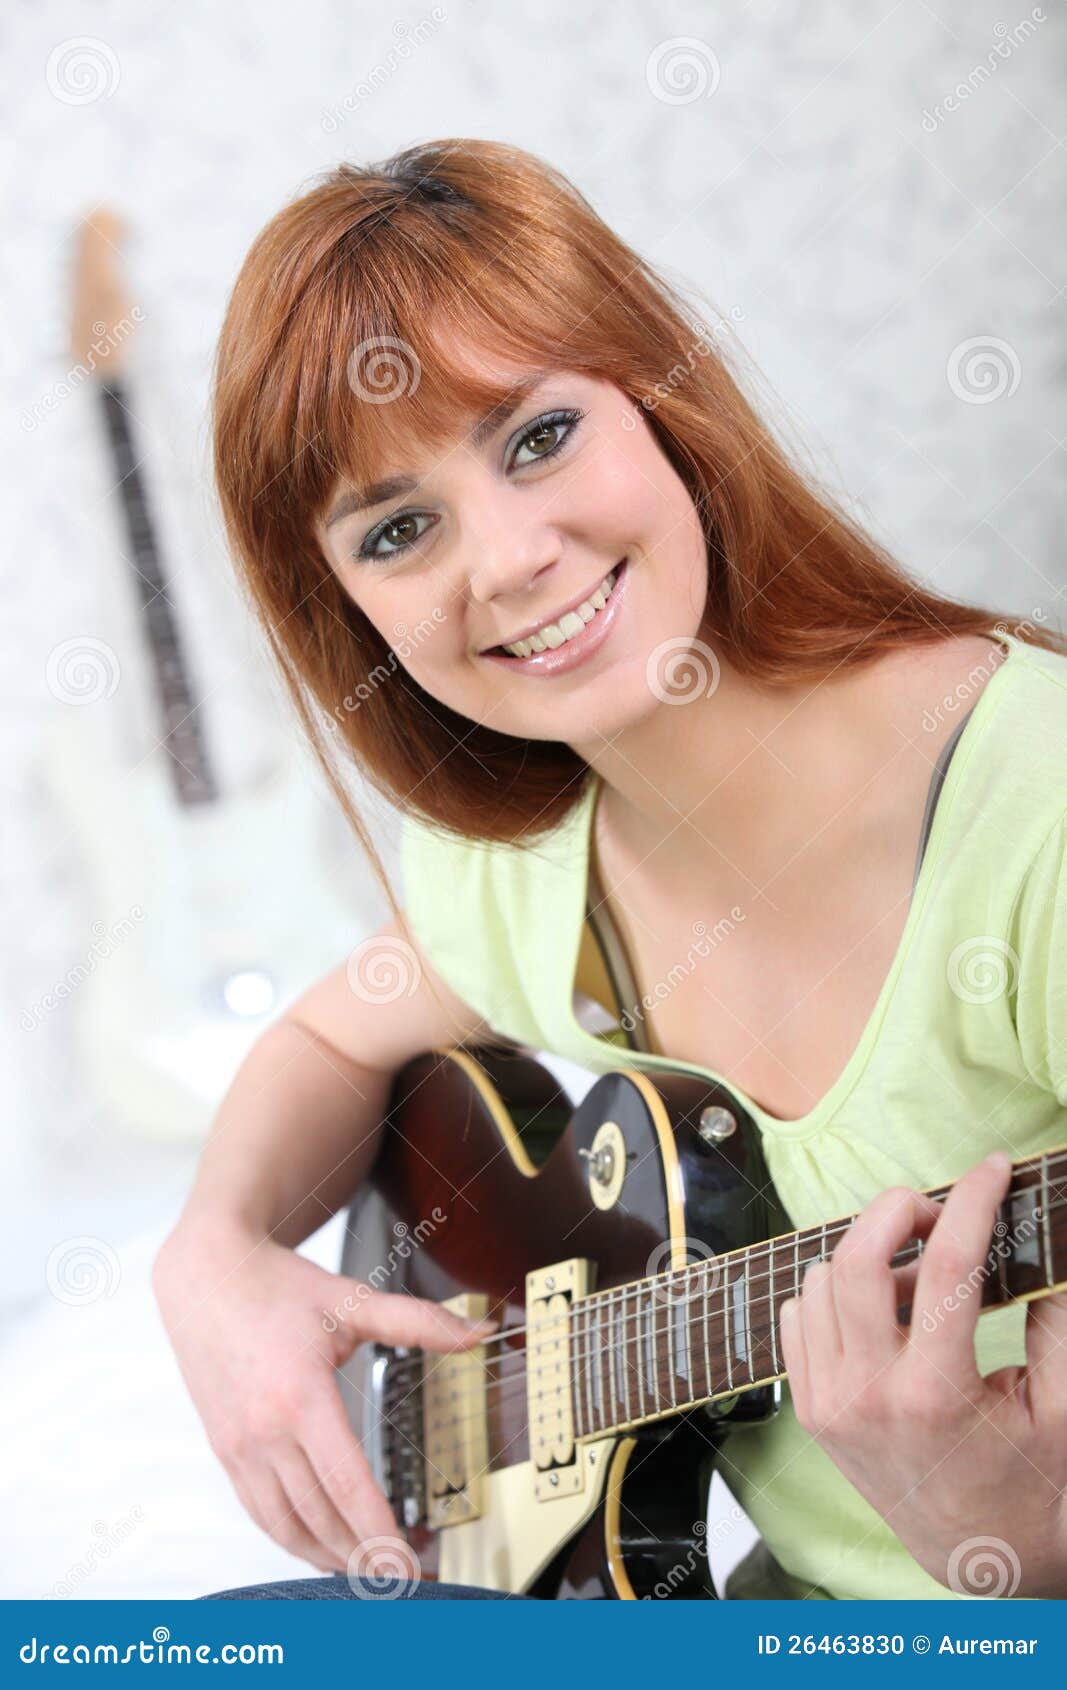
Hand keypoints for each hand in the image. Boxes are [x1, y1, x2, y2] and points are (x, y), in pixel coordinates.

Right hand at [152, 1219, 496, 1575]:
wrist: (206, 1275)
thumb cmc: (277, 1286)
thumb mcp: (352, 1300)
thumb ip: (419, 1321)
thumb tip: (479, 1331)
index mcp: (299, 1396)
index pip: (346, 1483)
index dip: (378, 1531)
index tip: (405, 1563)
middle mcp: (263, 1431)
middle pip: (319, 1516)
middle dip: (364, 1556)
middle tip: (404, 1577)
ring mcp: (238, 1446)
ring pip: (286, 1526)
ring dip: (329, 1557)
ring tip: (369, 1572)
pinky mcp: (225, 1451)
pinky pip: (260, 1512)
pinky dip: (293, 1539)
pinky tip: (321, 1546)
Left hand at [779, 1150, 1066, 1596]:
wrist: (981, 1561)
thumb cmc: (1034, 1486)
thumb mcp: (1063, 1406)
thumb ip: (1057, 1319)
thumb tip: (1054, 1233)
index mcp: (936, 1395)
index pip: (946, 1267)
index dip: (970, 1201)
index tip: (992, 1167)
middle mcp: (868, 1397)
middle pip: (855, 1258)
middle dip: (897, 1210)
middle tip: (938, 1212)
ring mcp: (830, 1404)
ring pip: (820, 1280)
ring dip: (868, 1254)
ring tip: (920, 1272)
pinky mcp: (812, 1410)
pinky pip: (798, 1316)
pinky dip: (833, 1292)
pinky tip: (883, 1307)